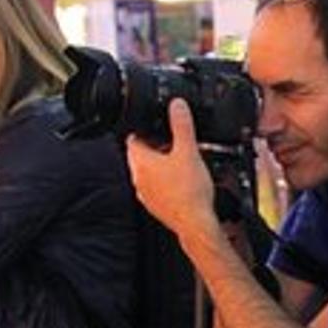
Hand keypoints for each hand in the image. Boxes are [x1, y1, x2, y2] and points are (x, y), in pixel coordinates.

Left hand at [127, 98, 217, 243]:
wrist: (195, 223)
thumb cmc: (189, 191)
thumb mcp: (189, 150)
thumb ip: (182, 125)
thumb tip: (176, 105)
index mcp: (141, 162)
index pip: (132, 138)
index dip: (145, 129)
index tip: (157, 126)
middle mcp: (138, 178)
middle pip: (140, 155)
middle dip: (155, 147)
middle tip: (173, 143)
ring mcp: (145, 194)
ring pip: (148, 172)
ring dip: (160, 165)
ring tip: (180, 162)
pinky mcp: (155, 206)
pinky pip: (156, 188)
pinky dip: (165, 182)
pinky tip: (182, 183)